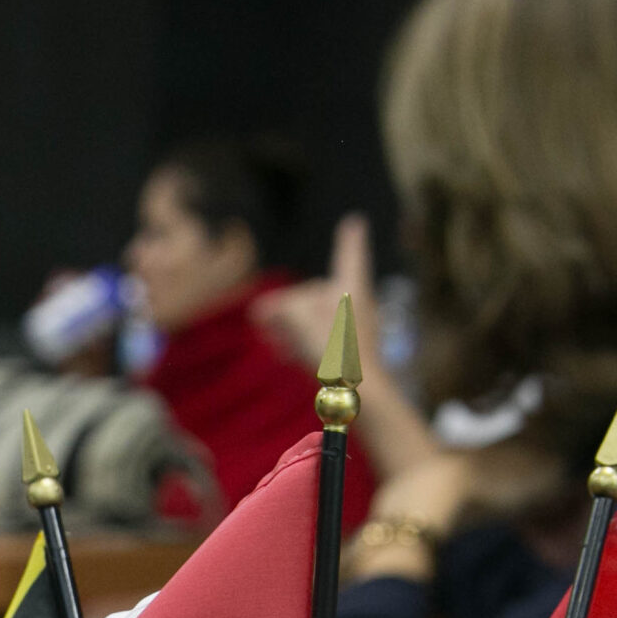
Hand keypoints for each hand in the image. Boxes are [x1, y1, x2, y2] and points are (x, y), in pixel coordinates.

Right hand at [254, 213, 379, 369]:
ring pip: (314, 319)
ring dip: (290, 325)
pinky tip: (282, 352)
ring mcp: (352, 332)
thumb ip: (281, 308)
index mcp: (352, 290)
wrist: (358, 396)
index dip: (349, 240)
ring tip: (268, 338)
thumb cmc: (335, 354)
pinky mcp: (346, 355)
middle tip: (257, 318)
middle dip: (288, 303)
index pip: (349, 257)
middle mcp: (355, 306)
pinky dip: (299, 341)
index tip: (355, 221)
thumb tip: (263, 310)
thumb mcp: (301, 319)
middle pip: (316, 294)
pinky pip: (319, 339)